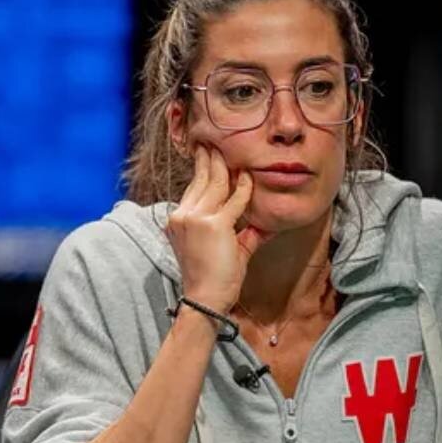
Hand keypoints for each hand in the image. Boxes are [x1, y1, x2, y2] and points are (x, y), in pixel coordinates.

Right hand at [166, 145, 273, 312]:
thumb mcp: (226, 251)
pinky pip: (234, 201)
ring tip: (228, 149)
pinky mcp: (214, 224)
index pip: (193, 189)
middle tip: (216, 142)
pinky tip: (249, 177)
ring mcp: (196, 218)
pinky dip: (244, 188)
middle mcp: (182, 215)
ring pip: (214, 183)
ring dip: (224, 165)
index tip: (209, 156)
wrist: (205, 299)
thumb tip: (263, 225)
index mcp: (178, 220)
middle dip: (210, 159)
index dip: (202, 171)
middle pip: (200, 180)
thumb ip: (243, 235)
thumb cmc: (213, 280)